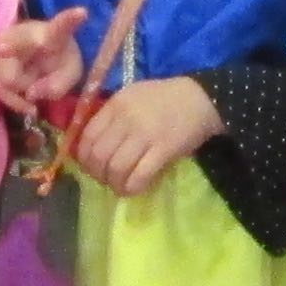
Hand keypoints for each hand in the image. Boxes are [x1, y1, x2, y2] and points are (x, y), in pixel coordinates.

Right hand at [0, 6, 88, 114]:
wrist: (32, 54)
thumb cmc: (56, 60)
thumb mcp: (68, 73)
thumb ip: (59, 85)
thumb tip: (31, 94)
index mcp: (51, 34)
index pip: (61, 26)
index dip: (70, 20)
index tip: (83, 12)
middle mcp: (22, 35)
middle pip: (14, 43)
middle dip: (8, 45)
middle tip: (1, 48)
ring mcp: (0, 46)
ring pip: (9, 80)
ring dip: (23, 90)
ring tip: (32, 80)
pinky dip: (14, 99)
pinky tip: (24, 95)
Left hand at [72, 73, 221, 195]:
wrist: (201, 98)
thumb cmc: (164, 98)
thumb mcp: (132, 97)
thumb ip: (111, 116)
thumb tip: (91, 145)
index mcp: (116, 105)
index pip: (88, 136)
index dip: (84, 158)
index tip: (90, 166)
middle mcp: (126, 119)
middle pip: (98, 155)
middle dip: (97, 174)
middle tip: (106, 179)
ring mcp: (145, 134)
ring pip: (116, 168)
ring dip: (114, 183)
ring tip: (120, 186)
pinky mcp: (164, 149)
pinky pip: (139, 176)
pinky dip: (132, 187)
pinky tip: (133, 189)